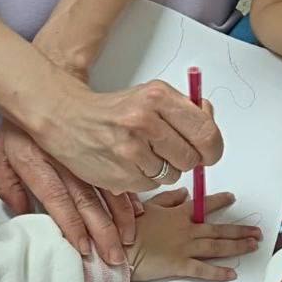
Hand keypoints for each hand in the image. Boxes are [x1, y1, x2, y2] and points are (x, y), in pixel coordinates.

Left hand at [0, 120, 141, 265]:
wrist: (40, 94)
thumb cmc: (20, 130)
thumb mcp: (1, 153)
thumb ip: (7, 185)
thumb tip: (21, 212)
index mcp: (37, 163)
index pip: (57, 199)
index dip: (72, 225)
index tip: (84, 248)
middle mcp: (65, 161)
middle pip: (87, 201)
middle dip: (103, 232)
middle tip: (113, 257)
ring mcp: (86, 154)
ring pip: (108, 188)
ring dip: (120, 217)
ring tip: (128, 240)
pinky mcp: (99, 150)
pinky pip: (118, 173)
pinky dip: (129, 194)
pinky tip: (137, 212)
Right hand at [35, 80, 222, 195]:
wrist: (68, 119)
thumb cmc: (115, 110)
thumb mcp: (152, 96)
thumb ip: (185, 109)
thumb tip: (210, 120)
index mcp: (157, 96)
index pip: (207, 131)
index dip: (213, 146)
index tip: (208, 149)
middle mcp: (144, 120)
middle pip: (193, 158)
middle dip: (189, 159)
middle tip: (174, 151)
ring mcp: (131, 150)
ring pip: (174, 175)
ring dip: (166, 169)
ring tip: (145, 152)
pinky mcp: (121, 175)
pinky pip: (152, 186)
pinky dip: (146, 178)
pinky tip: (131, 162)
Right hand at [128, 189, 261, 281]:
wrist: (120, 245)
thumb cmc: (129, 225)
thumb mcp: (147, 205)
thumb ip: (168, 199)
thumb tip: (184, 193)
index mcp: (178, 214)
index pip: (203, 205)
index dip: (220, 201)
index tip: (232, 198)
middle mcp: (186, 230)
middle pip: (218, 229)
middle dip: (239, 230)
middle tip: (256, 232)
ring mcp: (184, 248)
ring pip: (216, 247)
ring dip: (237, 246)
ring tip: (252, 246)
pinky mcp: (179, 266)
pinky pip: (203, 269)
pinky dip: (218, 272)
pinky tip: (232, 273)